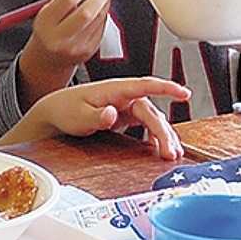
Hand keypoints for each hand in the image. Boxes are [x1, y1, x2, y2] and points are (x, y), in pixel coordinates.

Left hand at [0, 76, 188, 159]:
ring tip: (172, 154)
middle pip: (151, 111)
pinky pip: (146, 125)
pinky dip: (155, 136)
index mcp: (115, 89)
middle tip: (171, 152)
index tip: (184, 93)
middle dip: (164, 131)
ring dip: (163, 135)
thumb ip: (96, 115)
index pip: (145, 85)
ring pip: (152, 119)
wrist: (56, 112)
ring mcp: (126, 105)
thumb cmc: (66, 110)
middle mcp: (124, 95)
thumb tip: (113, 113)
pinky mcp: (125, 116)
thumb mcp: (78, 115)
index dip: (166, 88)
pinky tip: (161, 148)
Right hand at [16, 0, 111, 105]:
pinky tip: (98, 9)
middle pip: (86, 13)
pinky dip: (103, 15)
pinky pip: (101, 28)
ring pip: (97, 20)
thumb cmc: (49, 24)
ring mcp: (75, 48)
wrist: (48, 58)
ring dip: (104, 3)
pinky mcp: (88, 52)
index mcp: (44, 23)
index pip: (67, 0)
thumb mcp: (49, 3)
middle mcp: (58, 38)